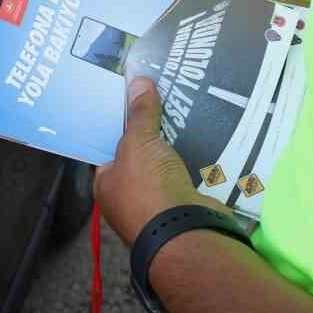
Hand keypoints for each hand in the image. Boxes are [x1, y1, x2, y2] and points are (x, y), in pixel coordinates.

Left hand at [95, 76, 225, 244]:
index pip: (110, 151)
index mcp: (107, 185)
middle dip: (154, 136)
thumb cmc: (148, 187)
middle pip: (142, 158)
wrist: (186, 231)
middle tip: (166, 104)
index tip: (137, 104)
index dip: (123, 128)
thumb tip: (137, 81)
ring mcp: (158, 206)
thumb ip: (140, 114)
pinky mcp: (185, 209)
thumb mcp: (139, 142)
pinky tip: (205, 141)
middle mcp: (128, 199)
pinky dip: (197, 164)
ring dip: (178, 150)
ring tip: (189, 116)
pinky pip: (190, 179)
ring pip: (168, 169)